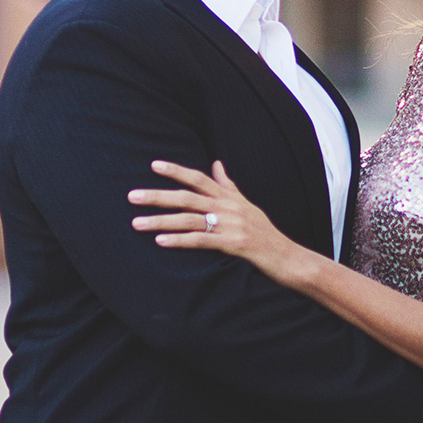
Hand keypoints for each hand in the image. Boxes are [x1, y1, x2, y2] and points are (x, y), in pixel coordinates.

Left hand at [128, 159, 306, 285]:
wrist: (291, 258)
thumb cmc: (267, 235)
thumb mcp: (248, 206)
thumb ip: (229, 186)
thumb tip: (217, 163)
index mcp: (231, 198)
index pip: (199, 178)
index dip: (176, 171)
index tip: (153, 165)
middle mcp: (230, 208)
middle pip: (187, 197)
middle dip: (157, 196)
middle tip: (131, 196)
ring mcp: (232, 226)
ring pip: (189, 220)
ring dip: (160, 220)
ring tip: (136, 223)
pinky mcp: (235, 245)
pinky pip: (201, 241)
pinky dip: (179, 240)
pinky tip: (160, 241)